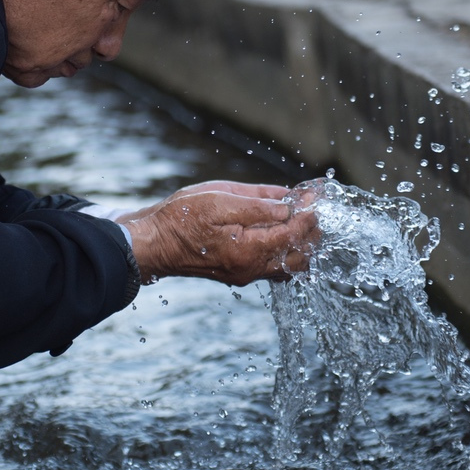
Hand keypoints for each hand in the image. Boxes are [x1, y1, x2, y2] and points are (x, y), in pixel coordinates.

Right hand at [120, 182, 319, 285]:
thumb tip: (289, 204)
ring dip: (304, 242)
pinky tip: (285, 231)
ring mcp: (246, 274)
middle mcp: (252, 268)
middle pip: (300, 256)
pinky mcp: (240, 272)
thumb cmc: (180, 219)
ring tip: (304, 216)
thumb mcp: (219, 200)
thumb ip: (258, 203)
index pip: (294, 234)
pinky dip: (288, 250)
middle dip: (313, 230)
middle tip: (314, 205)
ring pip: (291, 266)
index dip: (309, 213)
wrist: (154, 243)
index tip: (315, 195)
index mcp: (249, 250)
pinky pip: (276, 267)